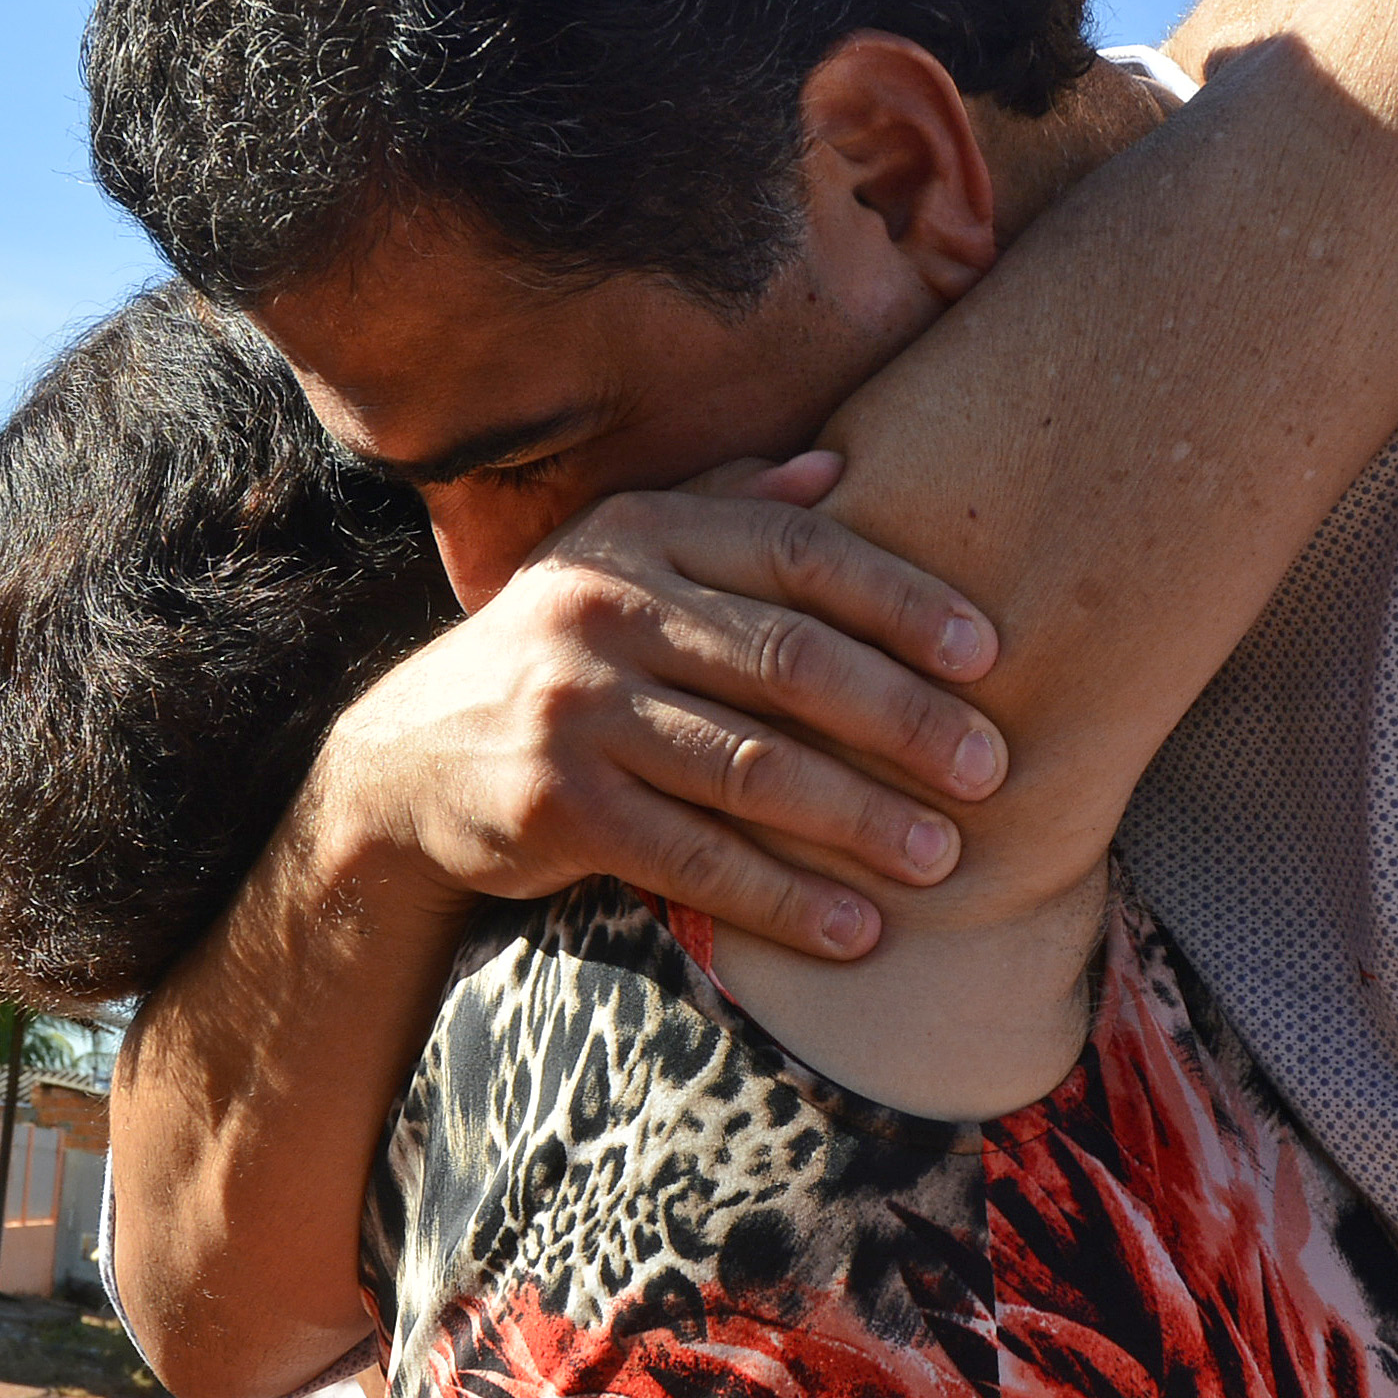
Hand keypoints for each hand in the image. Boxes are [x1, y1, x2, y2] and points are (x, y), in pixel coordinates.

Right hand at [313, 453, 1007, 961]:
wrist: (407, 760)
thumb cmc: (556, 655)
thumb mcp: (621, 560)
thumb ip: (726, 508)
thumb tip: (841, 467)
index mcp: (642, 534)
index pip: (799, 554)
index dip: (901, 601)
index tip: (986, 654)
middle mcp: (605, 608)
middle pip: (790, 662)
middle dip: (904, 721)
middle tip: (989, 770)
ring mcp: (577, 708)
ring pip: (753, 767)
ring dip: (861, 819)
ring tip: (942, 856)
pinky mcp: (558, 804)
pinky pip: (697, 858)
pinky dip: (785, 898)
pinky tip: (857, 931)